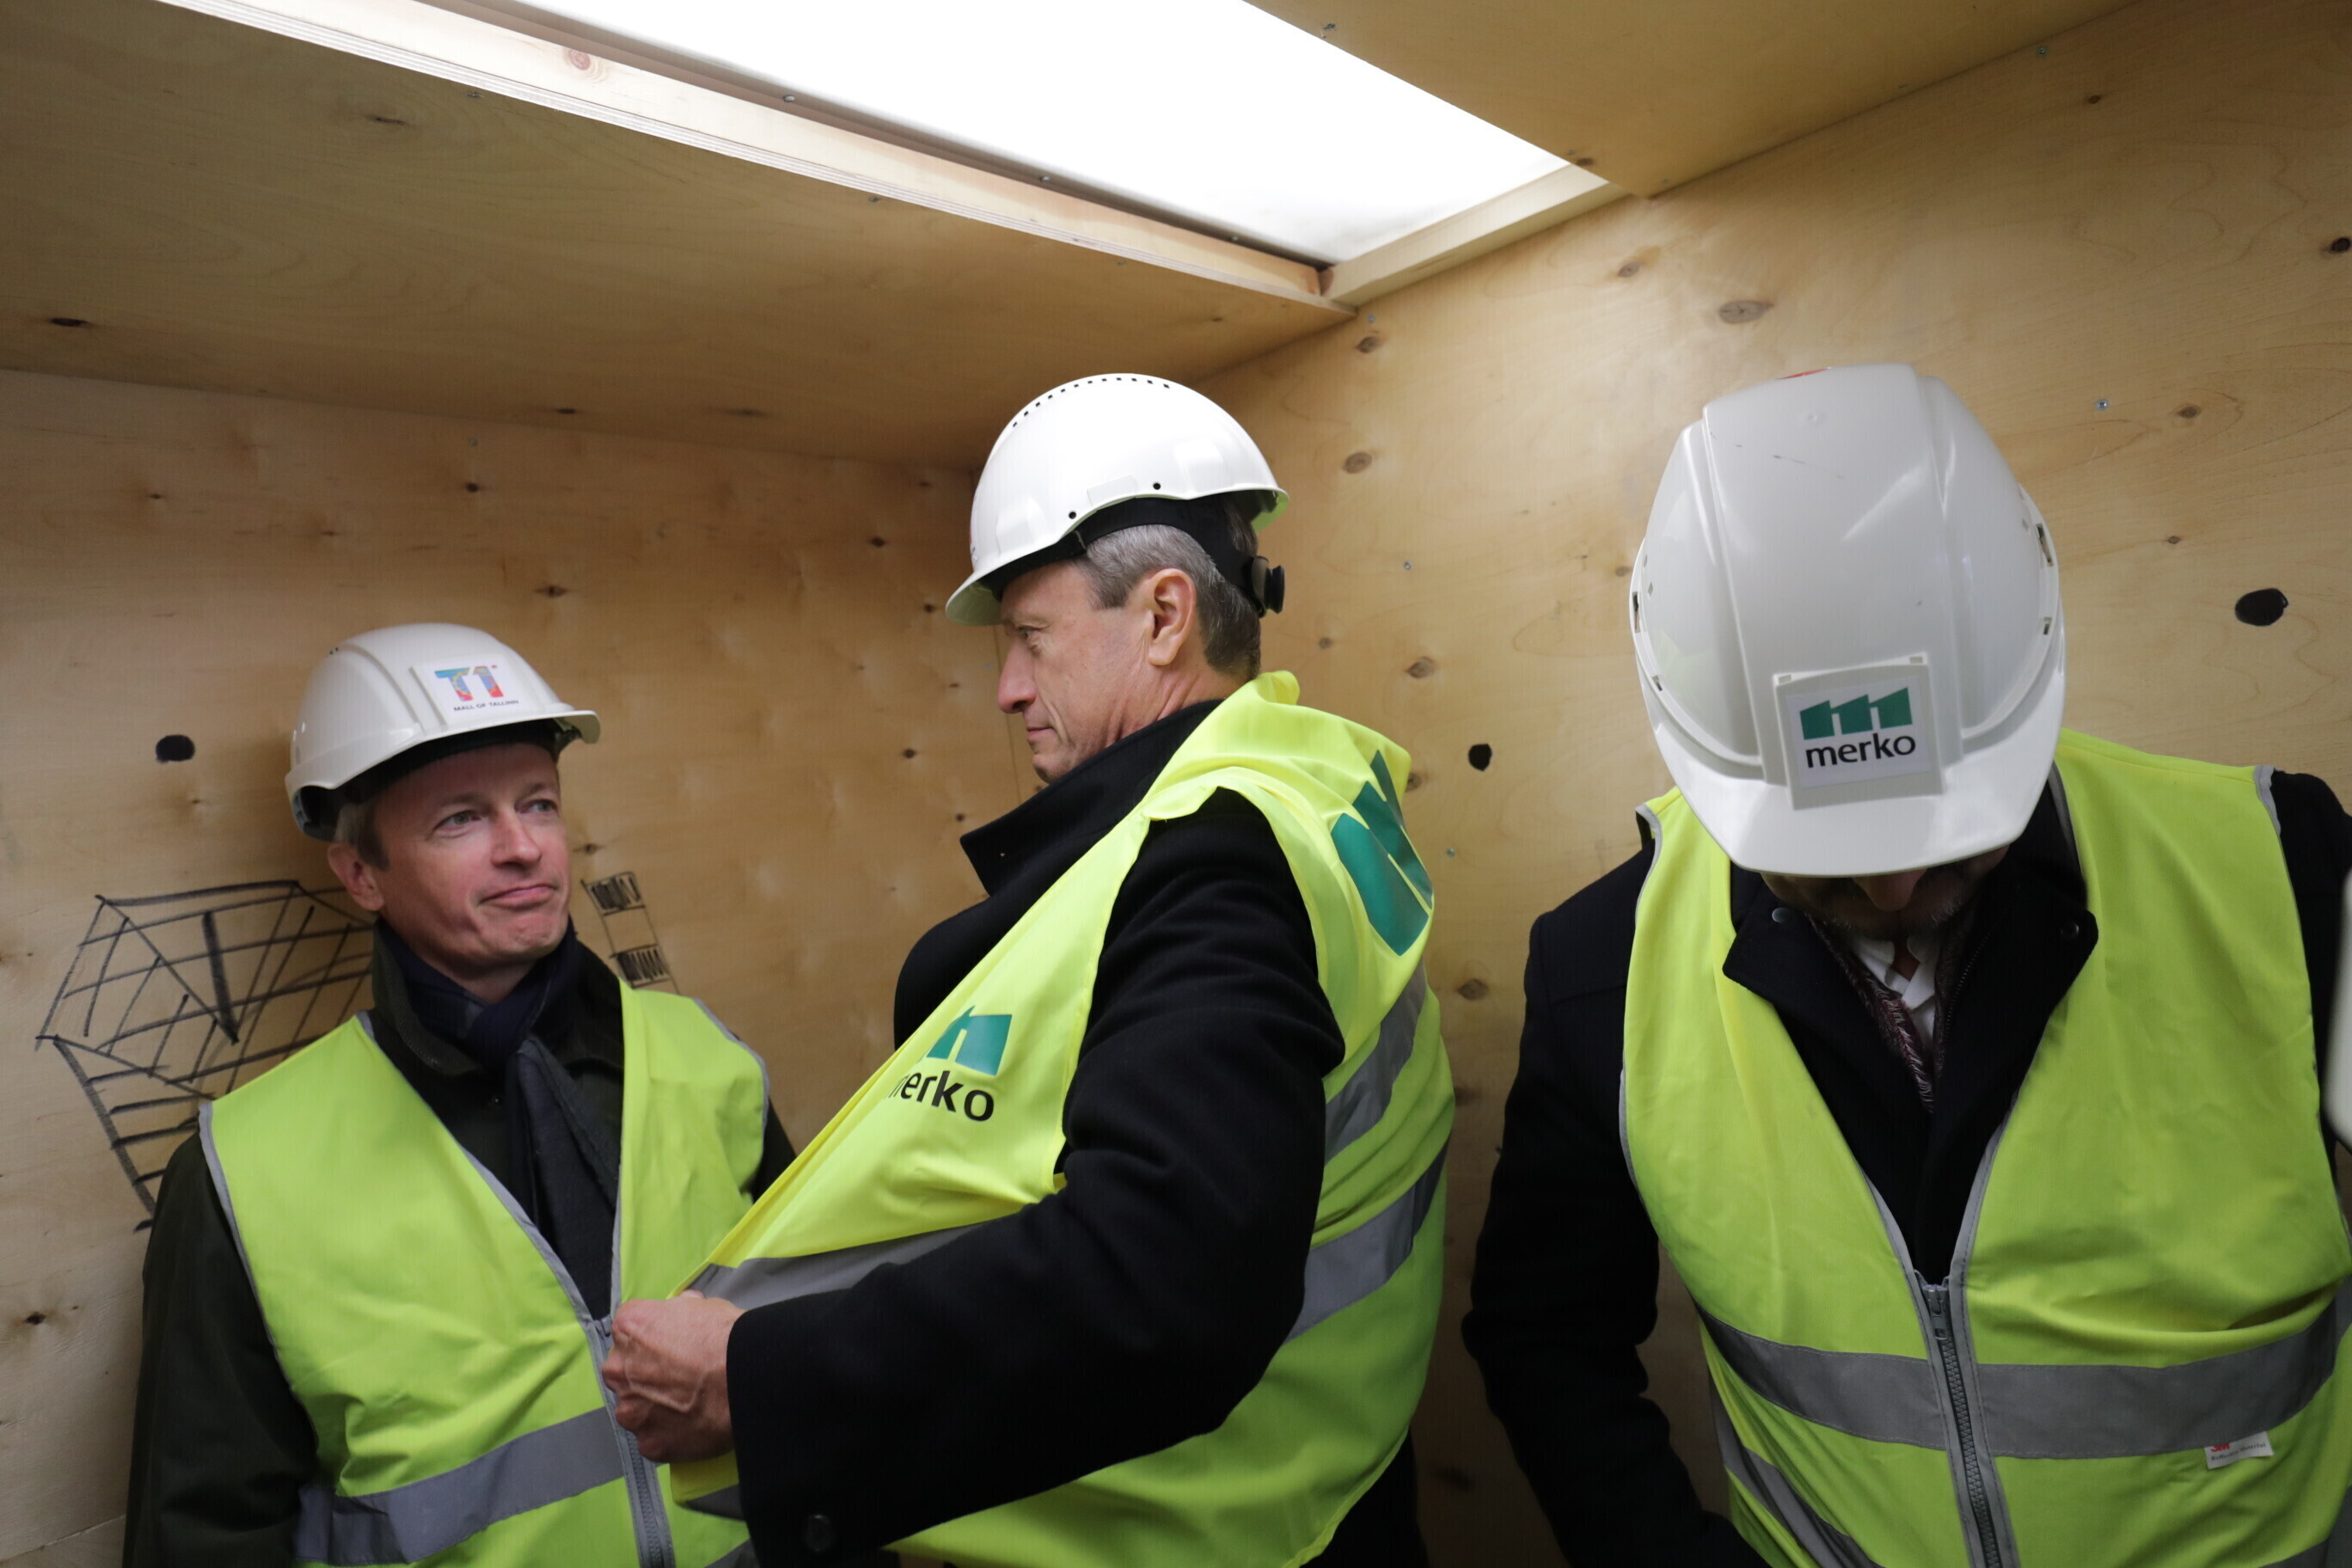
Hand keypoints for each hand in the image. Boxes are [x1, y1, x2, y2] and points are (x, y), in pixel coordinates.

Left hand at [604, 1290, 741, 1462]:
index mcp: (629, 1329)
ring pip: (634, 1409)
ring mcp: (632, 1411)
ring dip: (652, 1408)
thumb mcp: (702, 1306)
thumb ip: (679, 1312)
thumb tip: (682, 1311)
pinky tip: (692, 1425)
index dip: (650, 1338)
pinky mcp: (648, 1443)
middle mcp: (619, 1370)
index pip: (627, 1330)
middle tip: (677, 1378)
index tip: (668, 1346)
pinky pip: (653, 1438)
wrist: (746, 1379)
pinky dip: (669, 1434)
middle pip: (623, 1372)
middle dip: (643, 1375)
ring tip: (687, 1406)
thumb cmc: (725, 1338)